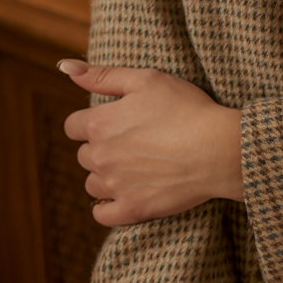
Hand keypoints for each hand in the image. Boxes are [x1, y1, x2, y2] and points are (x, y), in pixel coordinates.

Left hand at [60, 61, 243, 226]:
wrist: (217, 148)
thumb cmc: (185, 107)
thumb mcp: (146, 79)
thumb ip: (103, 75)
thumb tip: (66, 67)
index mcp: (100, 124)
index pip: (73, 126)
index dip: (93, 120)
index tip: (116, 119)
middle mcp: (101, 158)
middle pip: (84, 155)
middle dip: (101, 146)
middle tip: (133, 138)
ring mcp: (115, 187)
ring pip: (92, 183)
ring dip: (106, 174)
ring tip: (135, 164)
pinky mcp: (131, 210)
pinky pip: (102, 214)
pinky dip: (109, 205)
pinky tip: (126, 191)